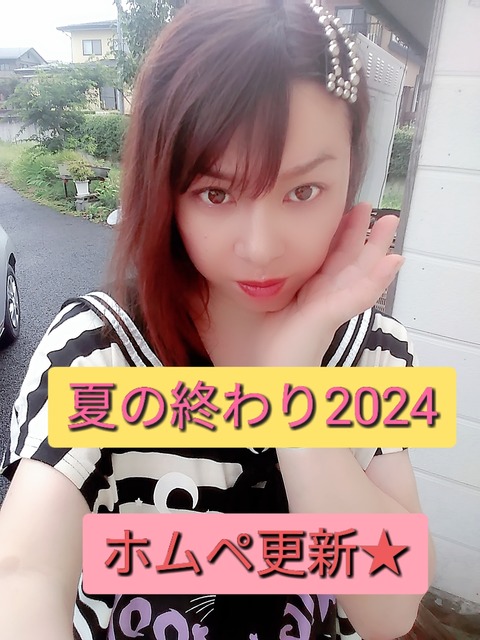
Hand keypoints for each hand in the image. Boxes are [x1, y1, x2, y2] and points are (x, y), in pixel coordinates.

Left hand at [255, 203, 403, 365]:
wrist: (267, 380)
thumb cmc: (265, 350)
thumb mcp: (265, 306)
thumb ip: (268, 287)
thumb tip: (252, 265)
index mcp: (310, 295)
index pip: (327, 259)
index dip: (337, 235)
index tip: (342, 210)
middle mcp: (324, 299)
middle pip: (348, 261)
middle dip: (360, 234)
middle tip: (370, 207)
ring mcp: (331, 307)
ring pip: (361, 273)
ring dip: (377, 248)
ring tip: (390, 222)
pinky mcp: (330, 316)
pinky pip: (359, 295)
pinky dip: (378, 278)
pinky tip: (394, 260)